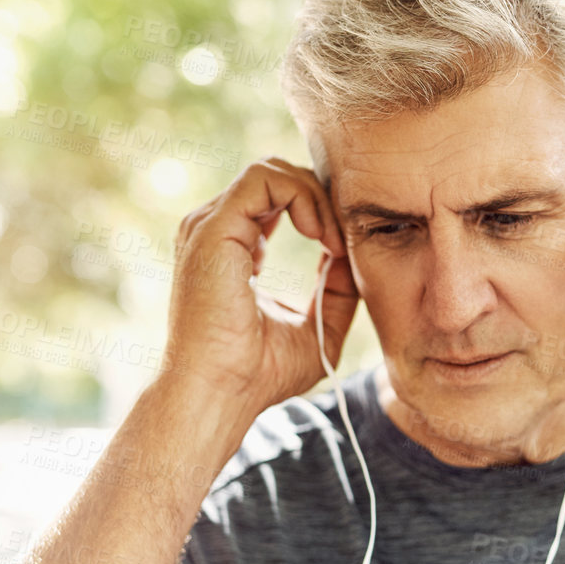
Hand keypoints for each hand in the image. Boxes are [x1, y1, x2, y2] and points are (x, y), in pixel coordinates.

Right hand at [164, 156, 357, 420]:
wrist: (221, 393)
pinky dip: (303, 197)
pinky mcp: (214, 227)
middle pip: (279, 178)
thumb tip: (353, 255)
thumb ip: (336, 289)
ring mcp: (211, 225)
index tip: (344, 250)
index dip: (321, 212)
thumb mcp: (317, 327)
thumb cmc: (259, 373)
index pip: (279, 200)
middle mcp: (218, 230)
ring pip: (273, 170)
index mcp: (234, 248)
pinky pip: (264, 178)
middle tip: (345, 243)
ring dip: (317, 198)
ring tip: (333, 242)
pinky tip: (321, 237)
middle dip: (323, 199)